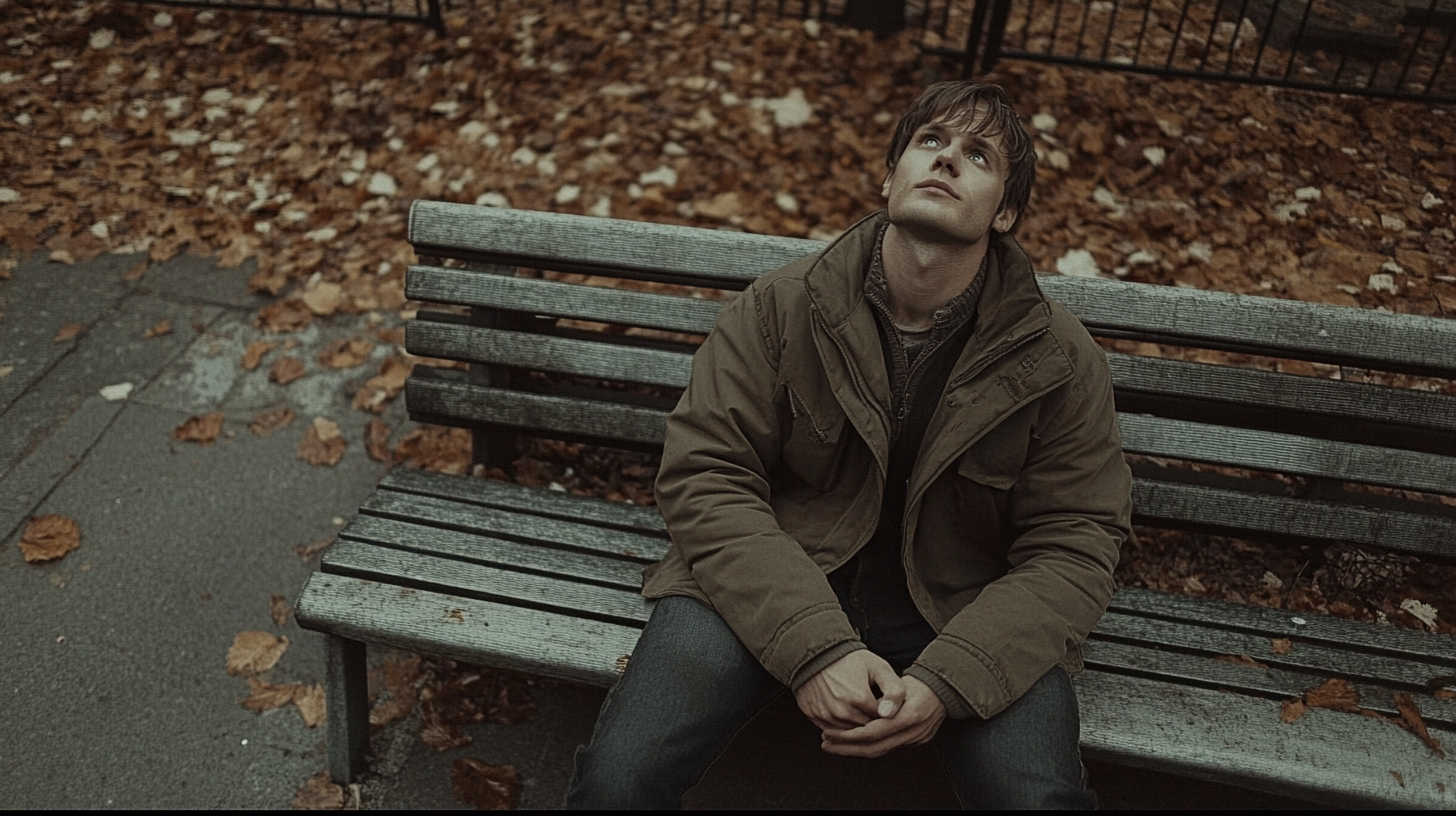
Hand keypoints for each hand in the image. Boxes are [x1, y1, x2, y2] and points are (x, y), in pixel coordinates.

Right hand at [793, 650, 906, 730]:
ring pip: (851, 733)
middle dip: (871, 719)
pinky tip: (842, 708)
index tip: (881, 699)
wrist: (817, 653)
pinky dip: (840, 725)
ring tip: (854, 704)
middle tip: (869, 702)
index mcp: (860, 698)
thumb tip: (889, 715)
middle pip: (867, 728)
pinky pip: (834, 732)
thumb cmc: (850, 660)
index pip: (883, 719)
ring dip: (855, 723)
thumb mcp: (879, 667)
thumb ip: (894, 690)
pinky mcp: (815, 718)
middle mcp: (842, 711)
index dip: (885, 710)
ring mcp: (827, 716)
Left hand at [819, 675, 946, 757]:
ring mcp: (916, 740)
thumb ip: (888, 697)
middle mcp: (913, 733)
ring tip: (834, 745)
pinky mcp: (915, 742)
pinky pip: (888, 748)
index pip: (873, 733)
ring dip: (855, 749)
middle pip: (874, 748)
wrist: (944, 689)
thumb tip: (876, 711)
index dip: (849, 736)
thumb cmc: (920, 682)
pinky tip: (854, 742)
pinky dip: (869, 746)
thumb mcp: (901, 683)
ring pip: (880, 751)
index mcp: (909, 717)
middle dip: (847, 748)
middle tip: (826, 743)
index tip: (830, 733)